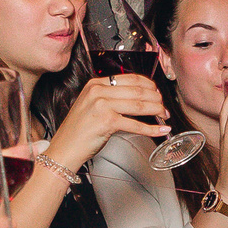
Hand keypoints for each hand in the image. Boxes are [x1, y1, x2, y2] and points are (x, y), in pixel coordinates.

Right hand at [45, 69, 168, 171]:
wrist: (64, 148)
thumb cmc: (79, 130)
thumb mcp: (91, 104)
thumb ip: (110, 96)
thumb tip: (139, 96)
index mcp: (95, 83)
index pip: (130, 78)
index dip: (149, 85)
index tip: (157, 93)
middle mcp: (98, 91)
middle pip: (138, 90)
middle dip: (156, 99)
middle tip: (163, 107)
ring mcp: (102, 105)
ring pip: (139, 105)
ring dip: (157, 111)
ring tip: (164, 116)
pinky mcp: (107, 122)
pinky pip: (136, 124)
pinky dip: (152, 129)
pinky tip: (161, 130)